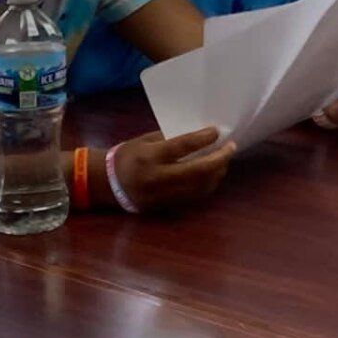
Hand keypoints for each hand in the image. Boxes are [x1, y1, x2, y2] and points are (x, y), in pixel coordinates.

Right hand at [112, 127, 234, 211]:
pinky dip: (206, 185)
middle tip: (231, 147)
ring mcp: (162, 195)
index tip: (217, 131)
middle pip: (197, 171)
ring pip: (199, 187)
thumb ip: (171, 139)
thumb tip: (200, 135)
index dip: (203, 138)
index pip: (182, 147)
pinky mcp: (165, 206)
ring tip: (224, 161)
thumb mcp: (146, 141)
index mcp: (149, 157)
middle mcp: (157, 178)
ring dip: (216, 173)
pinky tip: (212, 175)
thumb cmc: (128, 156)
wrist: (106, 185)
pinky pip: (192, 197)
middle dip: (219, 159)